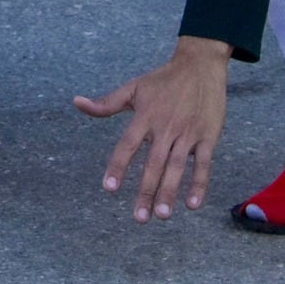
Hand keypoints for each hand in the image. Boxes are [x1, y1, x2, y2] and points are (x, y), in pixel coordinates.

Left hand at [73, 36, 230, 222]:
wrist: (200, 65)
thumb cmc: (163, 80)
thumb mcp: (133, 88)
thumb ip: (106, 103)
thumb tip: (77, 102)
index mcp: (145, 116)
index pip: (128, 145)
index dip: (118, 166)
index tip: (109, 189)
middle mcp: (165, 126)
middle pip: (153, 163)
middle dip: (146, 192)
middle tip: (139, 218)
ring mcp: (187, 133)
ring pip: (177, 167)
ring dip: (169, 192)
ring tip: (161, 215)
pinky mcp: (207, 136)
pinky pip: (203, 164)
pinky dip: (199, 184)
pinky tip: (192, 204)